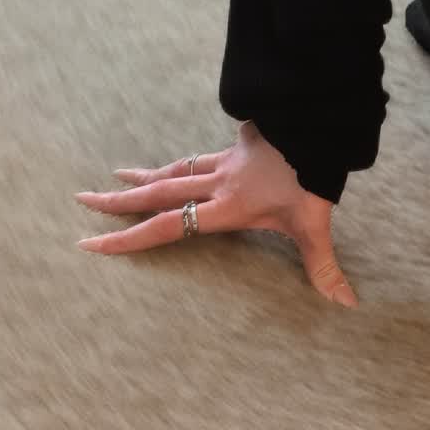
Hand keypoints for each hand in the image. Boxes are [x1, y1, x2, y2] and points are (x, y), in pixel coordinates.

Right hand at [73, 121, 358, 306]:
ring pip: (178, 167)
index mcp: (227, 207)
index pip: (168, 226)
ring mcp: (228, 158)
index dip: (128, 238)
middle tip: (83, 199)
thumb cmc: (315, 179)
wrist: (323, 126)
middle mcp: (219, 182)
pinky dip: (189, 158)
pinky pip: (207, 151)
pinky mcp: (242, 139)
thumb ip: (324, 268)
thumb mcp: (316, 226)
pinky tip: (185, 158)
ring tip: (119, 175)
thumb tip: (346, 304)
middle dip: (119, 200)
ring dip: (147, 175)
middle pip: (159, 191)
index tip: (92, 242)